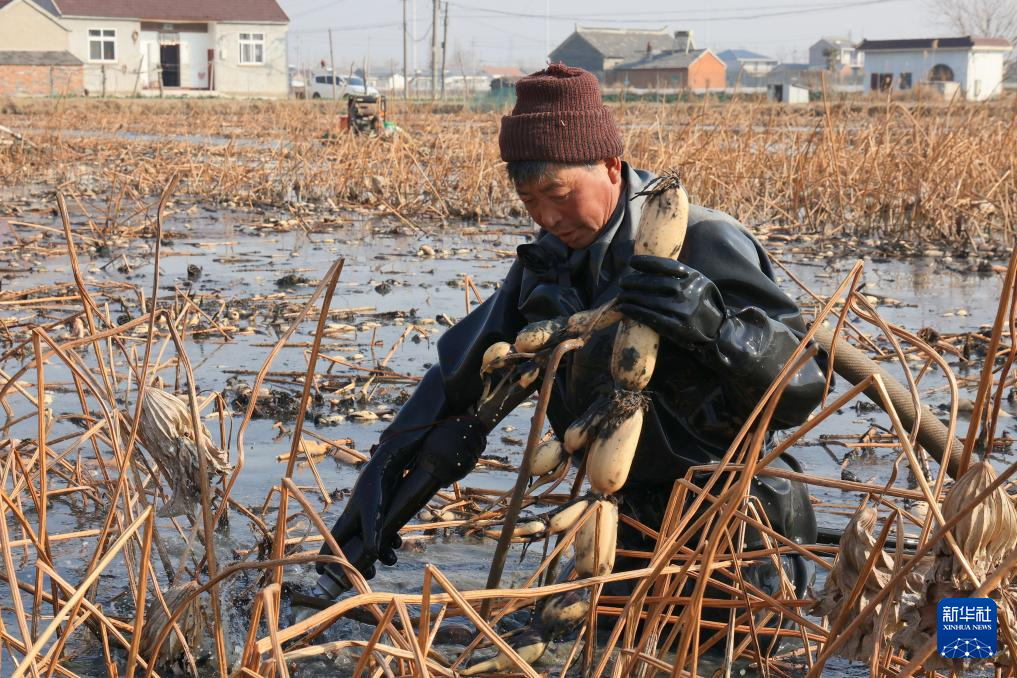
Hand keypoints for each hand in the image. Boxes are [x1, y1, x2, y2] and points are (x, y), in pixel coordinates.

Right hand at [324, 450, 390, 575]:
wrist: (385, 472)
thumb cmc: (374, 494)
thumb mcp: (372, 518)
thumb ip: (371, 538)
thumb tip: (372, 558)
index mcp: (344, 527)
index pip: (328, 548)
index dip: (325, 564)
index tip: (326, 577)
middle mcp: (352, 526)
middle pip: (351, 553)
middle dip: (362, 565)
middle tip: (371, 574)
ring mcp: (365, 523)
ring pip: (370, 546)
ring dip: (381, 555)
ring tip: (391, 558)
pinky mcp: (377, 517)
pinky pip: (381, 535)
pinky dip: (390, 541)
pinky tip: (397, 542)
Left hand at [617, 255, 724, 346]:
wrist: (716, 328)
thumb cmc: (701, 301)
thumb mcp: (697, 281)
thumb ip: (678, 274)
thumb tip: (647, 267)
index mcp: (694, 276)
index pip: (666, 266)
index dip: (646, 262)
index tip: (631, 261)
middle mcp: (689, 291)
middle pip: (654, 283)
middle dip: (634, 282)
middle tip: (622, 282)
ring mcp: (683, 310)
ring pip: (650, 300)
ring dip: (630, 297)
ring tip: (620, 295)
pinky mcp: (677, 327)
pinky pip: (651, 317)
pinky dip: (634, 312)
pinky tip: (624, 308)